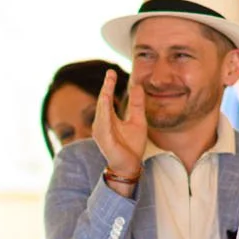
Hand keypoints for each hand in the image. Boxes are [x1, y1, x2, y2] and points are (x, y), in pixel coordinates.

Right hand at [93, 66, 146, 180]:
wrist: (131, 166)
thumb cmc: (132, 146)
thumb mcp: (138, 121)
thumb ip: (137, 104)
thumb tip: (137, 86)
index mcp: (108, 119)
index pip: (107, 98)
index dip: (109, 85)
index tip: (111, 72)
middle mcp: (101, 124)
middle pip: (102, 101)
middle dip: (106, 87)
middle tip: (110, 73)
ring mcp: (101, 131)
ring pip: (102, 110)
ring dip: (104, 97)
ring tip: (107, 84)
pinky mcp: (105, 139)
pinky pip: (104, 123)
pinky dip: (104, 112)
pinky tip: (105, 101)